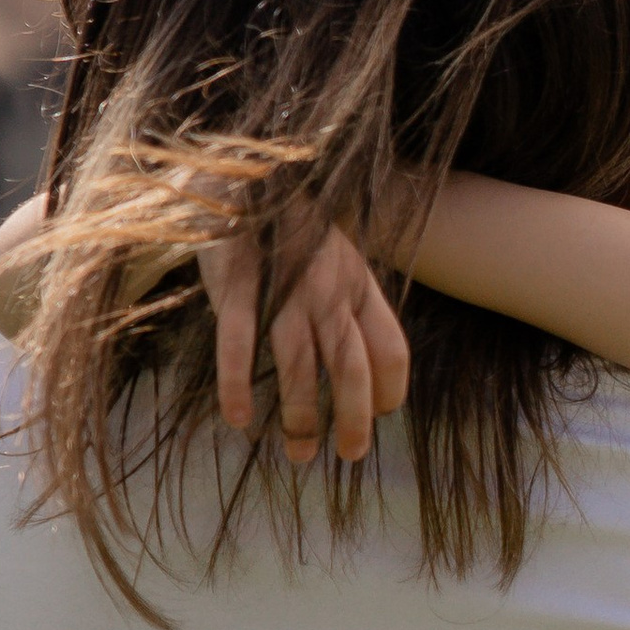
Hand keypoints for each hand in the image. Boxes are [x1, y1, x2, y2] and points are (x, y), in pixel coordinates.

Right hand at [199, 226, 409, 463]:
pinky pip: (239, 344)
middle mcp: (329, 289)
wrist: (237, 174)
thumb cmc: (287, 230)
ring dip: (301, 418)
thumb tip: (363, 366)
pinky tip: (239, 419)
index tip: (379, 417)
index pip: (392, 348)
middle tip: (349, 455)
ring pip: (300, 365)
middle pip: (353, 367)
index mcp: (358, 283)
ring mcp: (284, 289)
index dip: (391, 390)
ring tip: (299, 454)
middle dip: (354, 420)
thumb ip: (350, 305)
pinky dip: (237, 385)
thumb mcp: (335, 260)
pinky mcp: (237, 286)